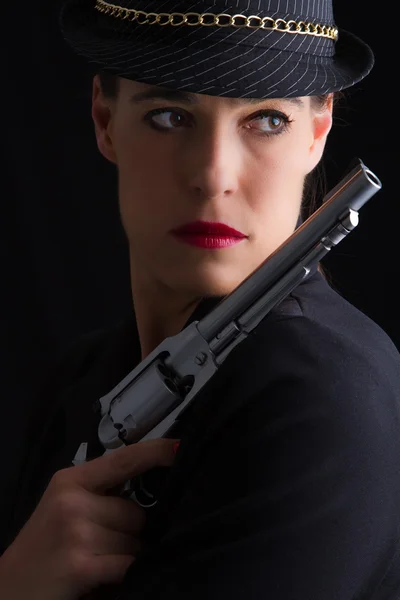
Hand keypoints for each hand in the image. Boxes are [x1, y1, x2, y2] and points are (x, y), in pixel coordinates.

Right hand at [0, 438, 177, 599]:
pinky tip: (103, 576)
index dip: (155, 452)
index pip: (123, 459)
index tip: (181, 447)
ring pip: (134, 540)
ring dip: (126, 554)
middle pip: (135, 511)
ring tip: (98, 561)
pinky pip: (128, 564)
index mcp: (70, 480)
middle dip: (131, 531)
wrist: (10, 588)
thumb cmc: (44, 546)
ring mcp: (76, 531)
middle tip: (102, 545)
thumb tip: (147, 494)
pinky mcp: (80, 564)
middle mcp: (73, 500)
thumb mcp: (65, 507)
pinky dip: (124, 572)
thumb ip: (99, 494)